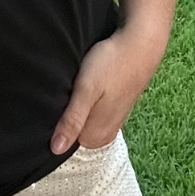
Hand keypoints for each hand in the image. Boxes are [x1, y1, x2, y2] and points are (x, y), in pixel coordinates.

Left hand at [50, 25, 166, 153]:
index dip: (54, 118)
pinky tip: (86, 85)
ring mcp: (110, 122)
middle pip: (72, 129)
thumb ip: (72, 120)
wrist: (139, 46)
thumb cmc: (110, 65)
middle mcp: (104, 135)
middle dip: (65, 111)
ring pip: (81, 118)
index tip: (56, 99)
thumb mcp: (86, 90)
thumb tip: (56, 150)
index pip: (61, 139)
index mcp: (95, 137)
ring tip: (75, 85)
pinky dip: (85, 100)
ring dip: (75, 104)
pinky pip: (91, 111)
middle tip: (66, 88)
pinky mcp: (114, 109)